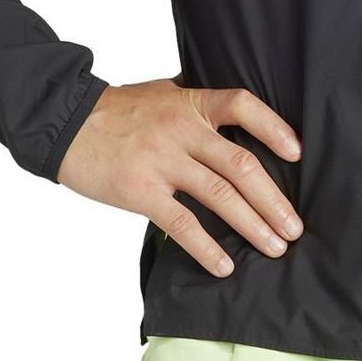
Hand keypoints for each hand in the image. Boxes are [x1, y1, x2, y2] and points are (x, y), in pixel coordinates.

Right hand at [57, 78, 304, 276]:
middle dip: (273, 200)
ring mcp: (162, 160)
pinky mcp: (141, 190)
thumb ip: (195, 106)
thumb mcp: (162, 94)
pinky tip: (224, 266)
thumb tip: (233, 119)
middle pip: (241, 164)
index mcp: (190, 102)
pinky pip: (182, 222)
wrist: (63, 122)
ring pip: (220, 196)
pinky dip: (207, 248)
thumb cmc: (116, 111)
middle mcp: (182, 129)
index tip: (297, 153)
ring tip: (276, 247)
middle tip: (295, 227)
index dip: (274, 128)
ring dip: (253, 225)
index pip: (243, 106)